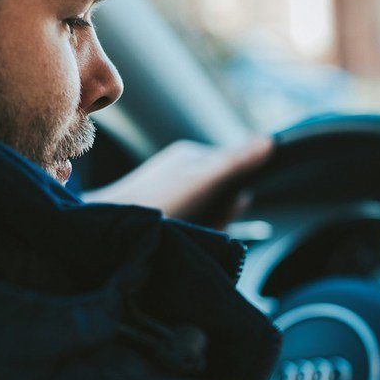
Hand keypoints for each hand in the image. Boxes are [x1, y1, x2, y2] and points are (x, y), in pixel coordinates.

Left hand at [85, 138, 272, 226]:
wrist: (109, 231)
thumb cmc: (156, 202)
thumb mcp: (204, 180)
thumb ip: (236, 161)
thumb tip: (270, 142)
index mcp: (190, 156)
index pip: (234, 168)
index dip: (237, 194)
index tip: (229, 207)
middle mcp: (180, 172)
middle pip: (222, 195)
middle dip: (221, 215)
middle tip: (205, 223)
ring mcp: (169, 194)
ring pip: (207, 214)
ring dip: (206, 228)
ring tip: (187, 231)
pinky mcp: (159, 215)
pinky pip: (190, 225)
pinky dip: (191, 235)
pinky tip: (179, 237)